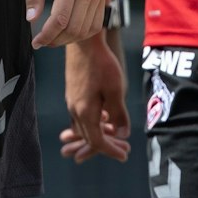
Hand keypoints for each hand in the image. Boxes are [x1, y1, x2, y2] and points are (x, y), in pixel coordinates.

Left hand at [27, 0, 102, 47]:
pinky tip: (69, 31)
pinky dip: (82, 33)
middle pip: (73, 29)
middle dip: (55, 40)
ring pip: (85, 30)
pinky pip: (96, 24)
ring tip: (53, 37)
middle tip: (42, 41)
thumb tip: (31, 19)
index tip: (36, 42)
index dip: (46, 36)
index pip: (59, 20)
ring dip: (68, 39)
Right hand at [58, 30, 130, 162]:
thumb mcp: (116, 90)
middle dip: (108, 145)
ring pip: (85, 126)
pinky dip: (94, 122)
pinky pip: (82, 116)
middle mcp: (75, 110)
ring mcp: (72, 101)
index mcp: (85, 112)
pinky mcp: (73, 94)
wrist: (83, 42)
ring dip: (101, 133)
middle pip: (90, 137)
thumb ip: (119, 114)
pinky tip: (105, 117)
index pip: (97, 141)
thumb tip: (123, 134)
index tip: (125, 155)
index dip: (111, 150)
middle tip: (125, 148)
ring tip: (116, 133)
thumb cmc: (101, 64)